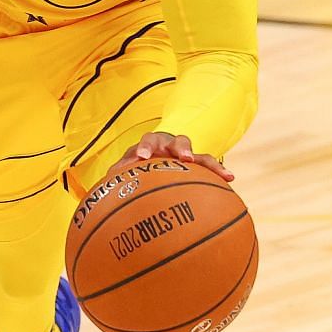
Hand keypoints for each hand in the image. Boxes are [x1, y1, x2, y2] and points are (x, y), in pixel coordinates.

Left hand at [103, 132, 232, 182]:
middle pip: (177, 140)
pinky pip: (210, 167)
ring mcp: (185, 154)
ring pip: (199, 154)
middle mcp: (170, 146)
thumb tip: (101, 191)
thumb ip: (115, 178)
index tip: (143, 157)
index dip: (146, 148)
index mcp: (150, 145)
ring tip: (221, 172)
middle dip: (181, 148)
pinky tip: (230, 180)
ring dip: (207, 161)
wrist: (152, 162)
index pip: (148, 141)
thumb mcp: (124, 171)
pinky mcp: (197, 165)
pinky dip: (219, 172)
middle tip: (184, 157)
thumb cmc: (135, 168)